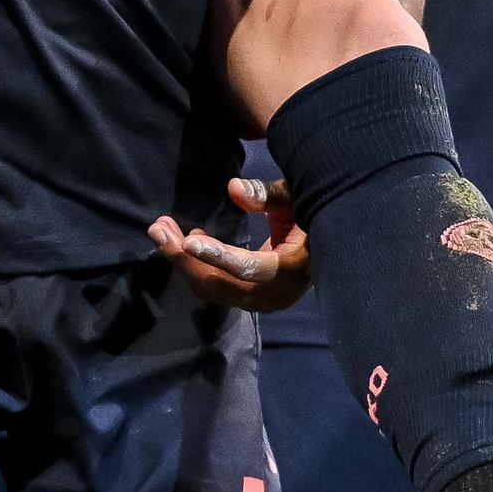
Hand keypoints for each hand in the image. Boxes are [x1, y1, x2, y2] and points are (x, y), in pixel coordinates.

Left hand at [149, 178, 309, 311]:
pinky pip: (216, 288)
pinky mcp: (250, 299)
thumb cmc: (314, 218)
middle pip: (220, 284)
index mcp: (292, 270)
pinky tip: (186, 242)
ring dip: (184, 261)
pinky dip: (196, 267)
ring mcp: (261, 302)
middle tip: (158, 227)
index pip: (249, 269)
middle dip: (185, 257)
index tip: (188, 242)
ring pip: (212, 289)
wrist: (333, 251)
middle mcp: (274, 294)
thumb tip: (232, 189)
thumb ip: (267, 195)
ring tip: (163, 230)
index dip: (218, 256)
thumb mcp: (297, 199)